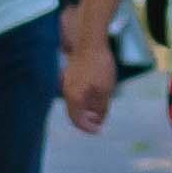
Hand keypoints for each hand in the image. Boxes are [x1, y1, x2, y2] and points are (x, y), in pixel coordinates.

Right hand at [60, 13, 116, 131]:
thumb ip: (101, 107)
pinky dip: (85, 97)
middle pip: (74, 112)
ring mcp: (67, 82)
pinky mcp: (70, 74)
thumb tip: (98, 119)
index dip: (88, 128)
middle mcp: (66, 91)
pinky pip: (76, 91)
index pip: (77, 120)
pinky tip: (96, 93)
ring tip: (100, 107)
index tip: (98, 130)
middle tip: (100, 120)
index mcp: (73, 98)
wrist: (91, 41)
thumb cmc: (99, 66)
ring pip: (75, 101)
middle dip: (87, 119)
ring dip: (86, 107)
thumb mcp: (105, 90)